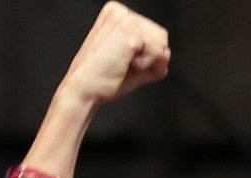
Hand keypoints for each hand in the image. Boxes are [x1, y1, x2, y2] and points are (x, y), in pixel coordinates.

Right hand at [20, 5, 169, 177]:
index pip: (153, 33)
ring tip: (121, 64)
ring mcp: (125, 20)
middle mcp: (120, 12)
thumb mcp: (135, 67)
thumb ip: (156, 59)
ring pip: (162, 43)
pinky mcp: (130, 32)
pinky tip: (123, 65)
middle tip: (120, 65)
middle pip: (161, 36)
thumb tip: (167, 53)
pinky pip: (158, 52)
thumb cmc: (103, 81)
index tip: (119, 61)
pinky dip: (145, 66)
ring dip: (146, 62)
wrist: (83, 92)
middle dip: (148, 58)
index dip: (144, 55)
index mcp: (116, 15)